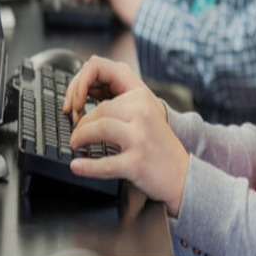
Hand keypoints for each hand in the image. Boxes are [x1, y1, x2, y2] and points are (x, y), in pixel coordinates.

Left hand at [65, 57, 188, 216]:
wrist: (181, 173)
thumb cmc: (157, 143)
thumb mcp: (145, 112)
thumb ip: (121, 102)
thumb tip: (85, 94)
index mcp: (142, 96)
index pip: (104, 81)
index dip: (82, 86)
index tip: (74, 102)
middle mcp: (142, 112)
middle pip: (100, 109)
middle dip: (81, 122)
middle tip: (75, 134)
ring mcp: (140, 137)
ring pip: (99, 128)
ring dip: (80, 137)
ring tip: (75, 144)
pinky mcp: (136, 162)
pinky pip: (104, 163)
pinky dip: (86, 166)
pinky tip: (76, 166)